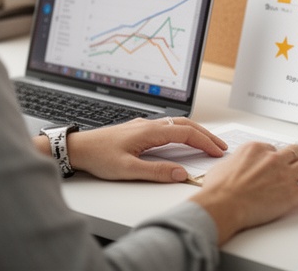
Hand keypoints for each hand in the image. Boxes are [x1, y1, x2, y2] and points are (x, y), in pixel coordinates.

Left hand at [64, 117, 227, 181]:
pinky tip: (181, 140)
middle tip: (220, 146)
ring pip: (176, 123)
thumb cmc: (99, 157)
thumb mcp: (128, 170)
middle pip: (185, 124)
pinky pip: (166, 126)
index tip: (217, 151)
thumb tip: (181, 173)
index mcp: (149, 131)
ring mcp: (143, 125)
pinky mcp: (137, 129)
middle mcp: (148, 124)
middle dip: (205, 134)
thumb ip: (156, 171)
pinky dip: (181, 131)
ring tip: (206, 142)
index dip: (204, 142)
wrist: (78, 148)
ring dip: (194, 132)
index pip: (185, 133)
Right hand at [190, 142, 297, 243]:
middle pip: (296, 151)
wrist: (222, 205)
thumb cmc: (217, 190)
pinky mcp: (292, 194)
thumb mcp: (222, 166)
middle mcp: (273, 158)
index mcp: (255, 149)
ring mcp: (285, 175)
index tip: (278, 162)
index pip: (273, 148)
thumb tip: (232, 167)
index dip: (277, 156)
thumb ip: (233, 163)